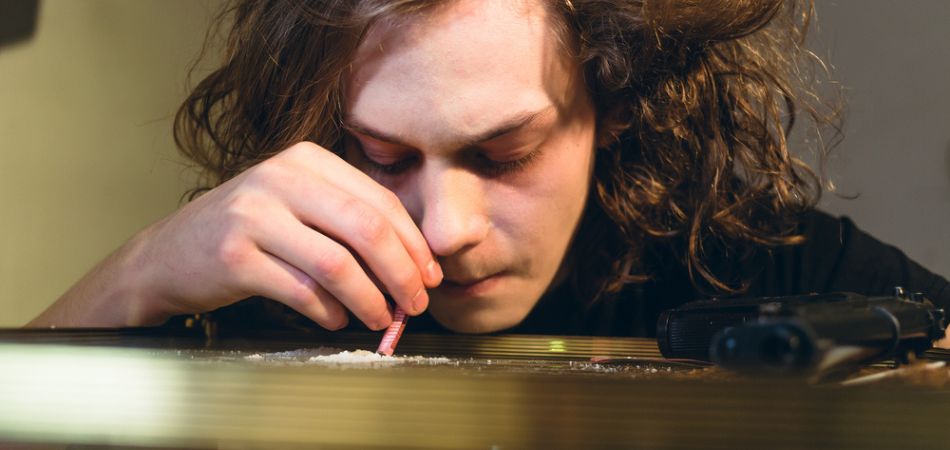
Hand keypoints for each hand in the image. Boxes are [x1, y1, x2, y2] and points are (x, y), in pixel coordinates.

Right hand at [30, 142, 441, 328]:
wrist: (166, 256)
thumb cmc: (247, 233)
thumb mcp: (296, 206)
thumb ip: (347, 221)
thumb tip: (414, 265)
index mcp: (305, 160)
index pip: (379, 201)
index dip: (414, 244)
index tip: (432, 276)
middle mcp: (279, 177)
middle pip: (366, 228)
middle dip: (401, 273)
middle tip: (415, 304)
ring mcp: (252, 215)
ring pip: (337, 263)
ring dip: (370, 299)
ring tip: (380, 319)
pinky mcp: (232, 256)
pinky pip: (301, 291)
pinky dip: (330, 312)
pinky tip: (339, 320)